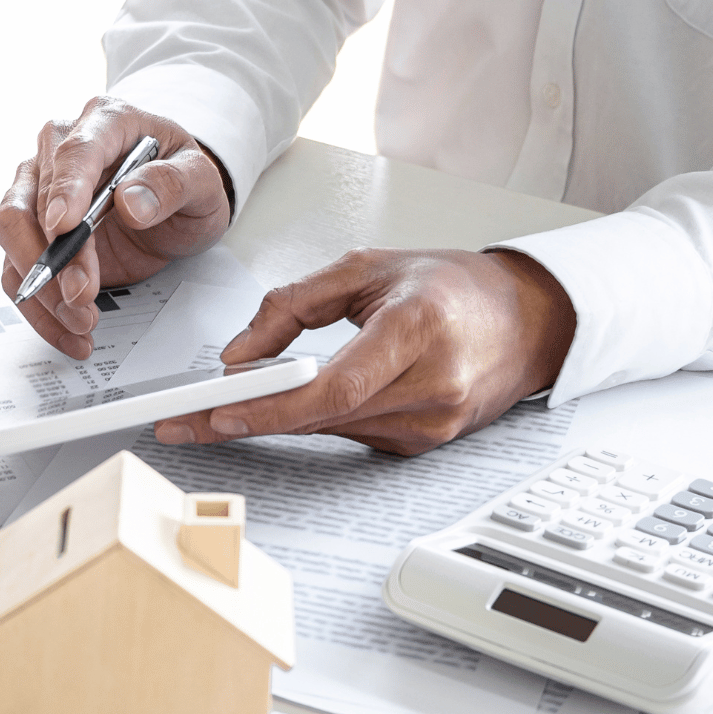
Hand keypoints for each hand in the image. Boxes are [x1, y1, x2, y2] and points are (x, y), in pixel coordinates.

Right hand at [0, 97, 231, 358]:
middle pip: (28, 201)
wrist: (177, 205)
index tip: (65, 228)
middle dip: (53, 257)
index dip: (65, 190)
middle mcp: (59, 150)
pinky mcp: (34, 231)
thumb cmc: (183, 180)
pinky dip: (40, 306)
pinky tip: (69, 330)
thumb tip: (131, 200)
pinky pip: (18, 269)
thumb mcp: (201, 181)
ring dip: (42, 286)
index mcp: (104, 122)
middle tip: (82, 294)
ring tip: (83, 319)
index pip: (74, 152)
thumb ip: (174, 183)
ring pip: (12, 237)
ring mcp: (40, 190)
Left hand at [153, 248, 576, 454]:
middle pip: (322, 417)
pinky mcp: (424, 444)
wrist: (529, 321)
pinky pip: (350, 435)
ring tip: (218, 410)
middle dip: (247, 419)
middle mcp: (433, 385)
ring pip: (329, 431)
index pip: (335, 386)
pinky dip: (313, 421)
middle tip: (184, 420)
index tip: (219, 410)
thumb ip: (293, 306)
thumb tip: (239, 355)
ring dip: (273, 422)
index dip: (272, 405)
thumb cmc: (454, 288)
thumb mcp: (366, 268)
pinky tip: (289, 406)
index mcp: (420, 328)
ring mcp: (433, 424)